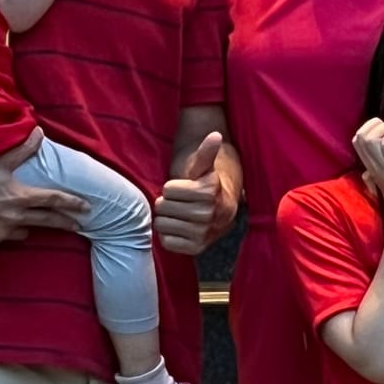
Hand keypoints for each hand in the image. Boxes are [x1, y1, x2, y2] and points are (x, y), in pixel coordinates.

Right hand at [0, 132, 82, 246]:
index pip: (54, 200)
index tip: (87, 207)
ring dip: (27, 225)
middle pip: (48, 221)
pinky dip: (3, 231)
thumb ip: (22, 149)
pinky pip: (3, 238)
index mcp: (19, 197)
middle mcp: (13, 218)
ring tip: (26, 219)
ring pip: (24, 232)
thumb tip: (40, 132)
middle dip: (65, 222)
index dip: (73, 203)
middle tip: (78, 225)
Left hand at [154, 128, 237, 255]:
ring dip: (167, 218)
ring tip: (180, 214)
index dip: (172, 187)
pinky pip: (167, 241)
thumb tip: (215, 135)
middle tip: (181, 202)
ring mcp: (204, 233)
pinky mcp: (197, 248)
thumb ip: (206, 151)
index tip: (185, 187)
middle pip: (162, 207)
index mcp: (210, 191)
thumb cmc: (204, 181)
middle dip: (168, 202)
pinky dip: (169, 235)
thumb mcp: (202, 165)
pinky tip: (180, 228)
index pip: (167, 190)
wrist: (221, 204)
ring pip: (162, 224)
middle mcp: (209, 214)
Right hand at [354, 117, 383, 211]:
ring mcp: (383, 164)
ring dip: (382, 128)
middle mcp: (373, 164)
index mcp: (370, 165)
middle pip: (359, 136)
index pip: (356, 140)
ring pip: (368, 138)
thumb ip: (381, 160)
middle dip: (373, 124)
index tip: (383, 132)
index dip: (367, 129)